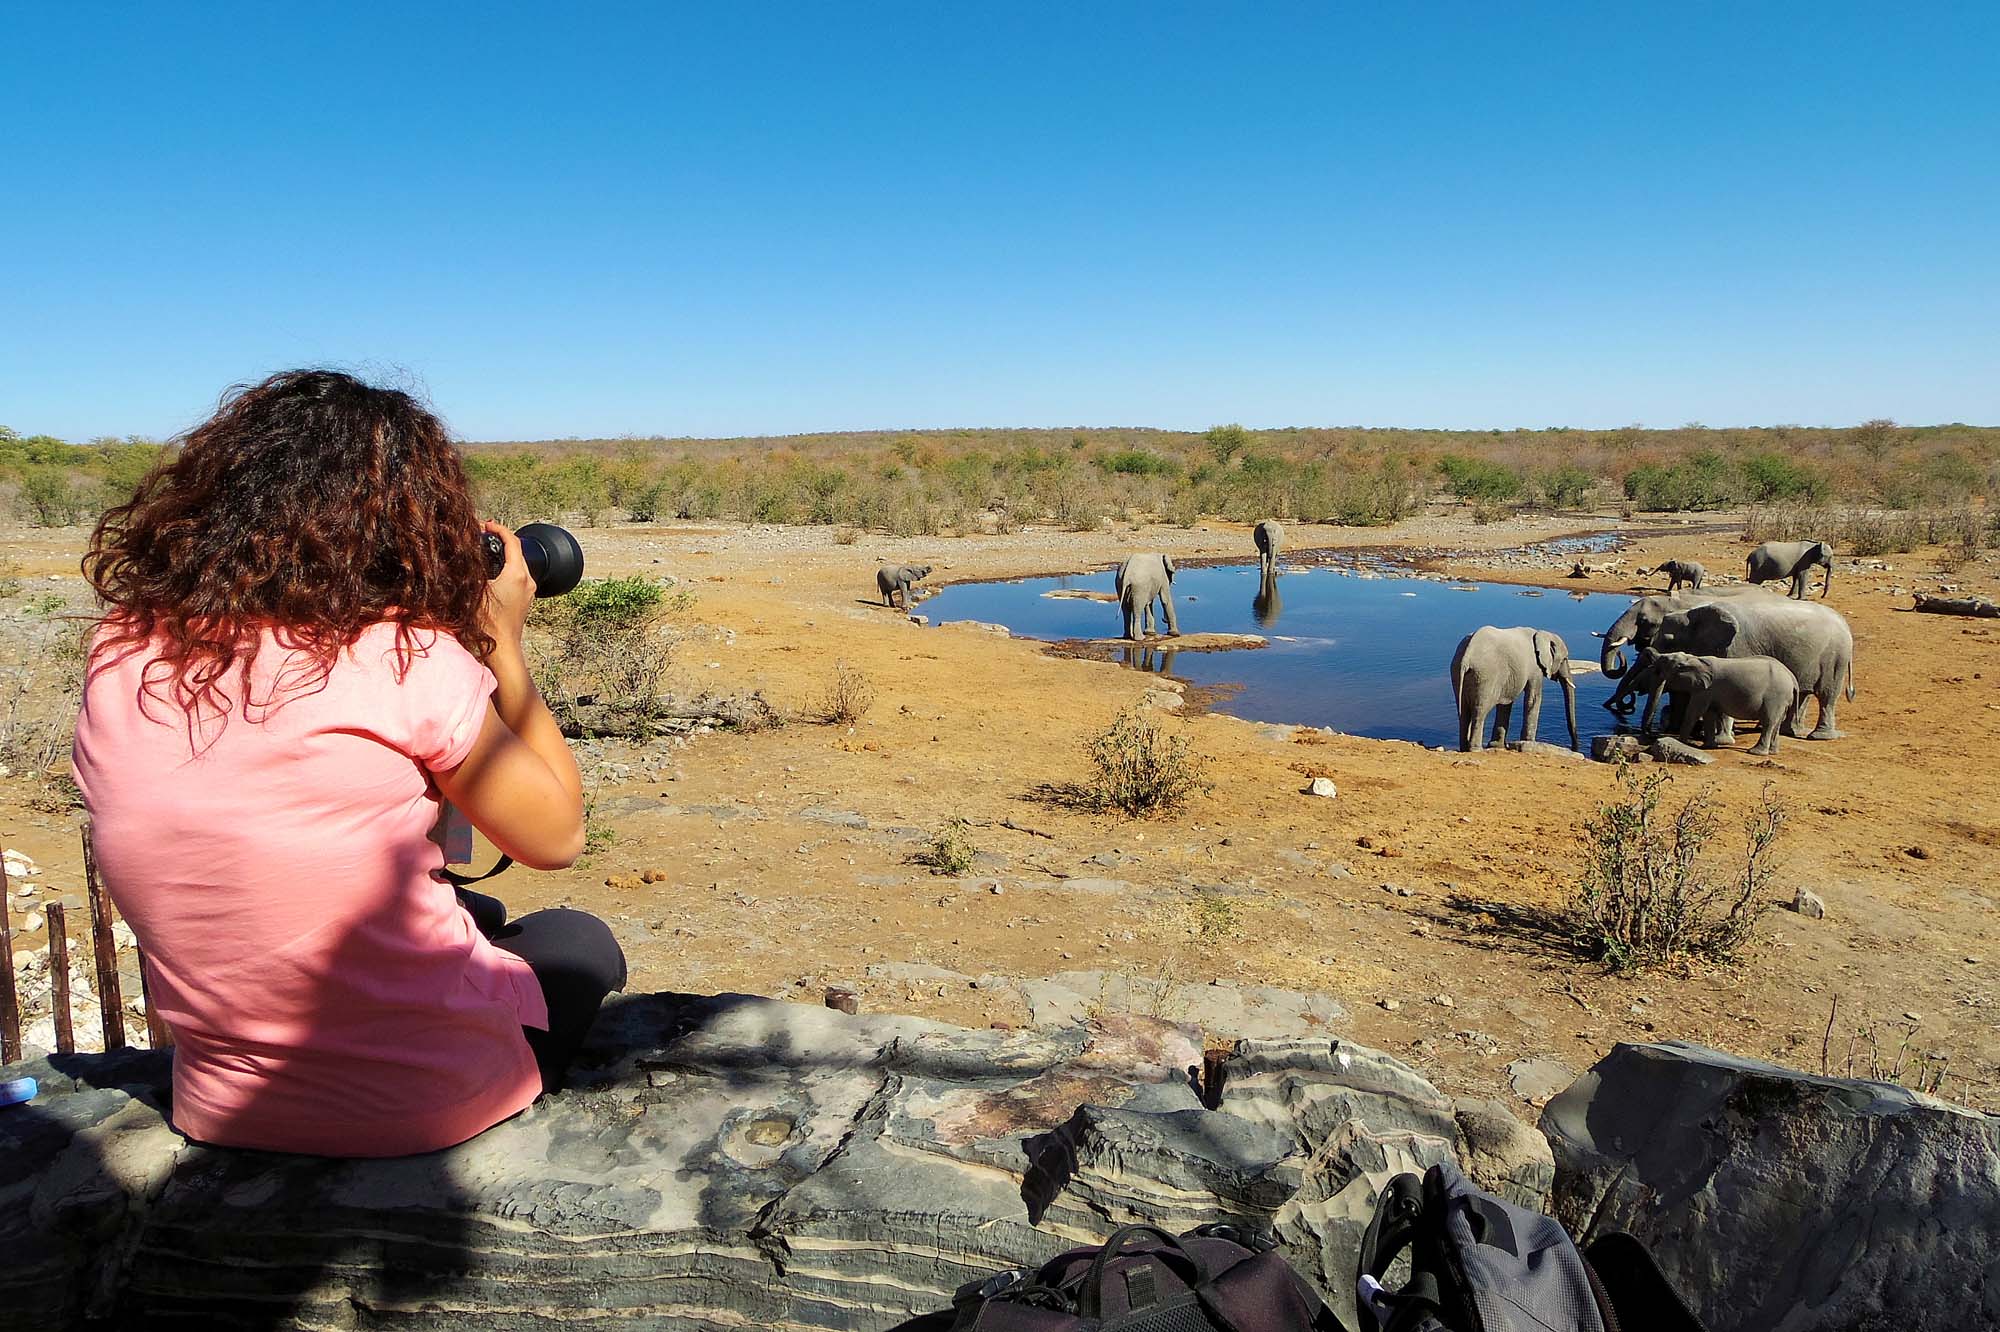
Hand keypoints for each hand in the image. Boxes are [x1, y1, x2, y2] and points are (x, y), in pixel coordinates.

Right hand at [479, 521, 534, 644]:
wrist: (502, 650)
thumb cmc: (488, 625)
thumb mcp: (474, 592)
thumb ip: (469, 571)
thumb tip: (460, 554)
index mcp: (517, 574)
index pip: (512, 542)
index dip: (499, 529)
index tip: (487, 524)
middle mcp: (527, 581)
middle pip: (517, 552)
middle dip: (501, 541)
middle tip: (484, 536)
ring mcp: (528, 592)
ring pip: (517, 565)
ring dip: (503, 556)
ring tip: (486, 552)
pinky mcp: (524, 600)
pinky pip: (517, 578)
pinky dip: (506, 570)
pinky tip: (491, 573)